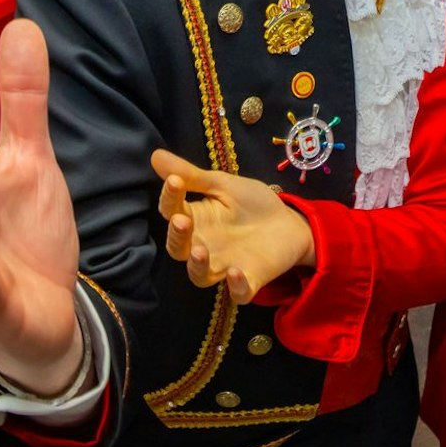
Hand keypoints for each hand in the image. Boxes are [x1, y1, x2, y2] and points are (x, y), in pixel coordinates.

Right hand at [154, 150, 313, 304]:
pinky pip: (238, 292)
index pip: (172, 211)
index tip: (175, 181)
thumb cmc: (252, 203)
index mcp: (196, 219)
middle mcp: (203, 246)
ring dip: (197, 266)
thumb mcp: (224, 184)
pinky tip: (236, 272)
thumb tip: (156, 154)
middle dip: (177, 236)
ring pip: (200, 276)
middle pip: (179, 249)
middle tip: (181, 220)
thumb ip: (193, 175)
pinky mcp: (249, 280)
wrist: (290, 222)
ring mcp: (224, 266)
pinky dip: (236, 286)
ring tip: (200, 250)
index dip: (170, 198)